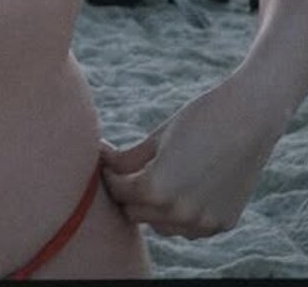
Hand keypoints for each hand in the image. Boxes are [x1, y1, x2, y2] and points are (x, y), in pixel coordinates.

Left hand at [100, 79, 274, 238]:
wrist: (248, 119)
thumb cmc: (198, 120)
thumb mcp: (157, 138)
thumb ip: (127, 159)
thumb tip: (101, 164)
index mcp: (156, 189)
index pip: (120, 192)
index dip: (110, 176)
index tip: (107, 163)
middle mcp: (179, 213)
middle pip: (136, 213)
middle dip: (129, 193)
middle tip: (126, 173)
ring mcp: (203, 223)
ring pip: (162, 226)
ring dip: (154, 209)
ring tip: (154, 181)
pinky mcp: (222, 224)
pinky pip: (190, 228)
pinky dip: (181, 215)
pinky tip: (182, 190)